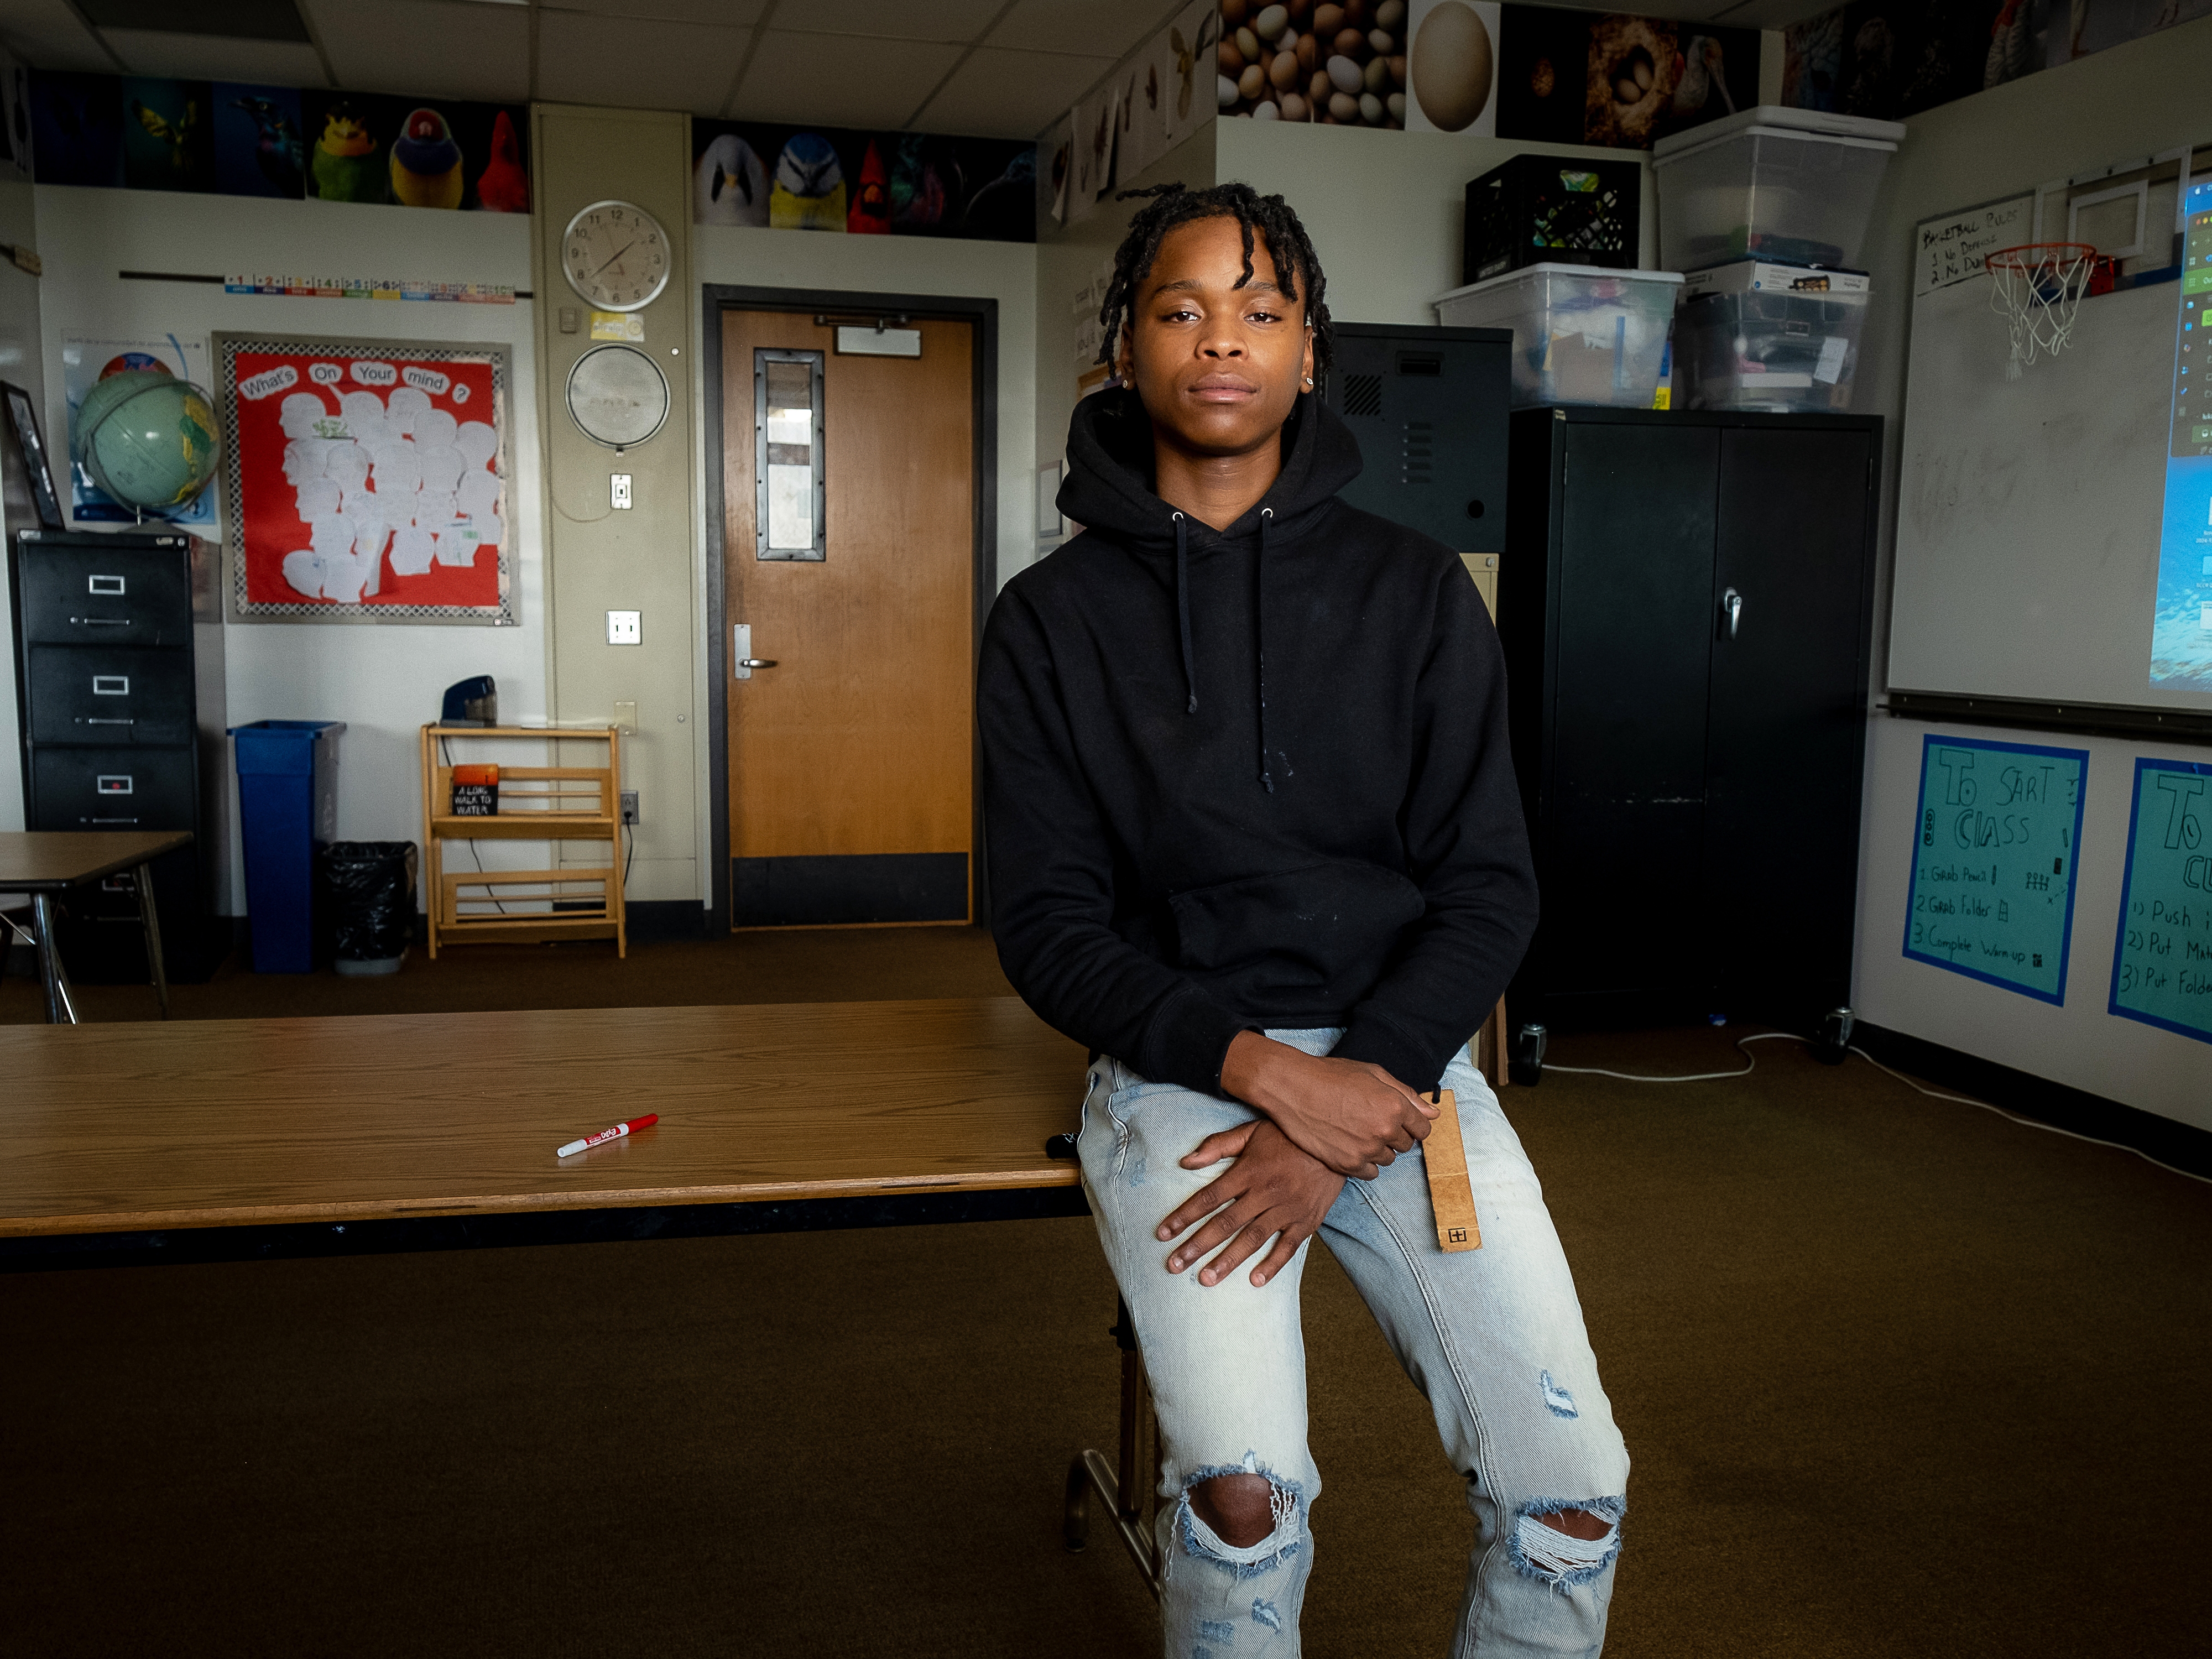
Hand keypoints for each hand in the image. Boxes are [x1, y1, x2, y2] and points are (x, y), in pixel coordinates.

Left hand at [1156, 1119, 1344, 1288]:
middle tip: (1174, 1265)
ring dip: (1228, 1261)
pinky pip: (1288, 1247)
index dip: (1184, 1216)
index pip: (1209, 1197)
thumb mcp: (1252, 1131)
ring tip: (1206, 1278)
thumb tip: (1185, 1161)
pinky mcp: (1307, 1221)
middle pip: (1225, 1223)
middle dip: (1197, 1246)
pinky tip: (1255, 1281)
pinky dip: (1272, 1265)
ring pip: (1253, 1239)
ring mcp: (1288, 1208)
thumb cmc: (1289, 1135)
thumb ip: (1218, 1146)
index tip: (1163, 1233)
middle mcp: (1266, 1192)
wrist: (1337, 1140)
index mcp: (1249, 1170)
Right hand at [1220, 1031, 1436, 1179]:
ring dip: (1377, 1149)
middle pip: (1405, 1145)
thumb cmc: (1331, 1076)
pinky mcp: (1348, 1164)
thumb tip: (1433, 1112)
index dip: (1412, 1124)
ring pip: (1387, 1159)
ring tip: (1356, 1131)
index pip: (1423, 1128)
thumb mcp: (1373, 1074)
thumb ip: (1406, 1094)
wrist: (1293, 1088)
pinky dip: (1363, 1163)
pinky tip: (1349, 1146)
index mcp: (1395, 1106)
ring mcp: (1366, 1149)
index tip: (1399, 1121)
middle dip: (1393, 1135)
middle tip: (1369, 1121)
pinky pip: (1370, 1173)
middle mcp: (1385, 1130)